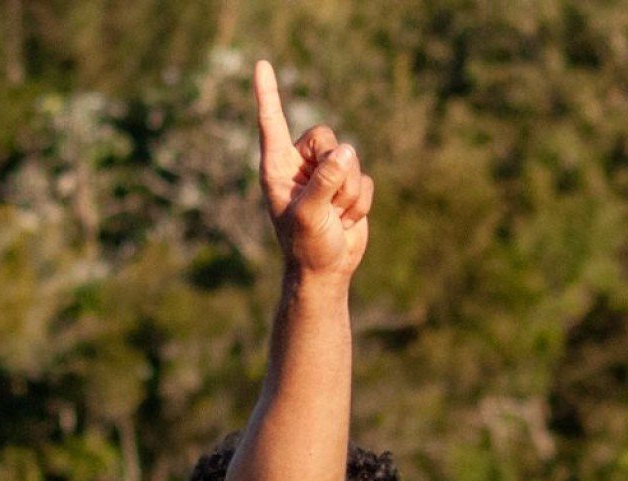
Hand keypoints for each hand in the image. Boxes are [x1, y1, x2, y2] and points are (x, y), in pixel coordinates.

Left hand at [255, 60, 374, 280]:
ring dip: (348, 194)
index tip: (261, 64)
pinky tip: (345, 221)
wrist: (325, 270)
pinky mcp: (348, 186)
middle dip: (334, 170)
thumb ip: (325, 181)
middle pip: (327, 138)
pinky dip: (360, 204)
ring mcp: (326, 174)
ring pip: (351, 160)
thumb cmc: (305, 245)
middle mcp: (300, 165)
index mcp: (278, 167)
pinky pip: (366, 181)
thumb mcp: (309, 213)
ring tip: (333, 217)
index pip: (272, 122)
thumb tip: (346, 151)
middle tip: (326, 202)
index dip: (268, 93)